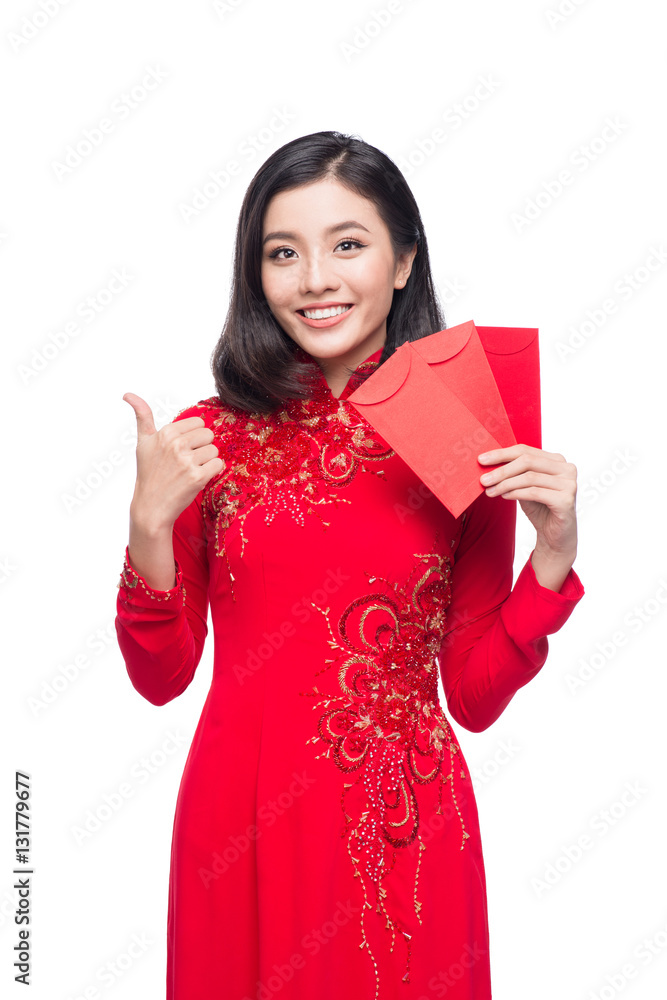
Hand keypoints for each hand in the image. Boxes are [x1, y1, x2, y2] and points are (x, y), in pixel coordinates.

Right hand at [124, 393, 223, 530]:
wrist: (151, 507)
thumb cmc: (149, 473)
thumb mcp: (143, 443)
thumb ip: (142, 415)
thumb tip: (127, 394)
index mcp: (165, 433)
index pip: (198, 423)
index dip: (193, 437)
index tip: (181, 450)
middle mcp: (176, 445)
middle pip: (209, 435)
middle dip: (202, 448)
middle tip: (186, 462)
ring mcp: (187, 461)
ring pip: (214, 450)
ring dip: (206, 462)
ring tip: (189, 472)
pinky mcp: (198, 477)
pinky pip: (218, 464)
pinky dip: (212, 472)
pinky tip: (197, 479)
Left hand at [477, 443, 577, 566]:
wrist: (555, 536)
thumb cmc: (540, 508)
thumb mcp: (523, 486)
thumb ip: (513, 474)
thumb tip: (487, 464)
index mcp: (556, 460)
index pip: (525, 450)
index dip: (501, 454)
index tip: (481, 460)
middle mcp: (566, 468)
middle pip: (527, 461)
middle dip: (502, 470)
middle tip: (483, 479)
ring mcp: (569, 483)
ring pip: (530, 477)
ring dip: (505, 484)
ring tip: (490, 491)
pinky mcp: (566, 500)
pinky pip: (535, 492)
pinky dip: (516, 493)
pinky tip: (504, 496)